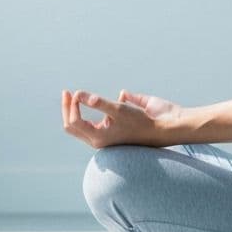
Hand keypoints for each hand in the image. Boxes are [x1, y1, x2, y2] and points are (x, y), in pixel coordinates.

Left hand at [61, 88, 182, 148]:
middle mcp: (100, 138)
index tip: (75, 92)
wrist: (164, 129)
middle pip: (73, 126)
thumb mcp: (119, 110)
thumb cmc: (141, 122)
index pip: (73, 122)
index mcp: (98, 137)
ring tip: (77, 96)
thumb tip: (78, 94)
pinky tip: (121, 97)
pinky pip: (100, 120)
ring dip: (78, 110)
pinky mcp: (115, 128)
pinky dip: (100, 107)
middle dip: (68, 109)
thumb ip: (98, 102)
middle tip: (67, 93)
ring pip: (83, 125)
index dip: (71, 106)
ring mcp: (107, 134)